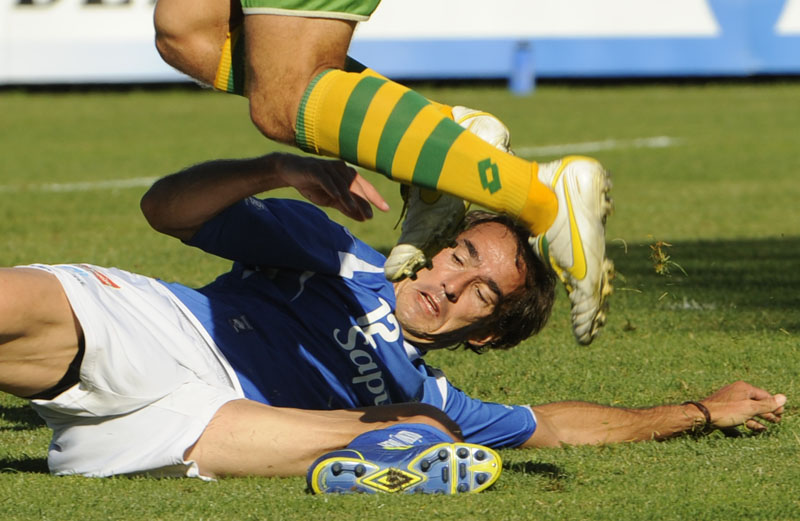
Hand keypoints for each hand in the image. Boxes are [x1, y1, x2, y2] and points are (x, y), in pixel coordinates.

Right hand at [274, 154, 388, 220]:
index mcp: (348, 175)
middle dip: (364, 201)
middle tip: (370, 216)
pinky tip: (337, 197)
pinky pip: (326, 179)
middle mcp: (341, 169)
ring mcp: (329, 167)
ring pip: (342, 184)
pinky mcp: (316, 169)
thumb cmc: (314, 185)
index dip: (375, 198)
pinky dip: (332, 188)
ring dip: (349, 197)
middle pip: (356, 186)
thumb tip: (364, 218)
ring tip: (354, 210)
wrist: (290, 172)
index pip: (365, 187)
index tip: (386, 209)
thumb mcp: (331, 200)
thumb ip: (347, 207)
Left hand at [701, 381, 785, 430]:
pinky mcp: (724, 409)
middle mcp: (737, 392)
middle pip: (757, 402)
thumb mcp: (750, 408)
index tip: (781, 415)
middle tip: (777, 421)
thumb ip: (767, 405)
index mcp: (744, 388)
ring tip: (768, 427)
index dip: (774, 405)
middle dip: (768, 412)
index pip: (765, 395)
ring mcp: (730, 400)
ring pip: (749, 410)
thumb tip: (783, 398)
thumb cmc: (726, 411)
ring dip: (759, 418)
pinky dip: (748, 421)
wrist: (701, 416)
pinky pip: (740, 414)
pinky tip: (755, 428)